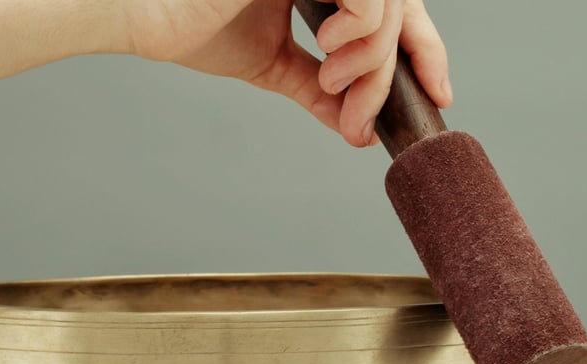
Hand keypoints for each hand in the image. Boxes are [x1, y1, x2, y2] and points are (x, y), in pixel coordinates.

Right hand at [123, 0, 452, 146]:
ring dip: (373, 60)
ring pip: (388, 5)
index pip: (393, 9)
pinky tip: (327, 49)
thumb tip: (357, 128)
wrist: (149, 18)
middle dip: (390, 75)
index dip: (424, 50)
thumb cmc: (197, 27)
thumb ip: (318, 89)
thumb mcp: (276, 65)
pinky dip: (362, 32)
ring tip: (332, 83)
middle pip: (399, 10)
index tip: (437, 94)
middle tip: (358, 117)